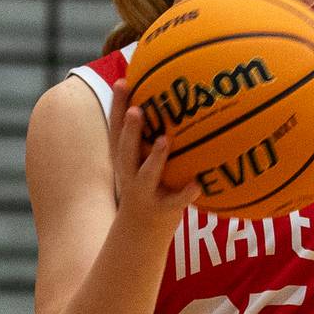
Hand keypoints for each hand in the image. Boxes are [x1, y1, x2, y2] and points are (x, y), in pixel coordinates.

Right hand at [109, 78, 196, 231]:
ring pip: (147, 174)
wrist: (141, 232)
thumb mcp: (140, 162)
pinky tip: (197, 184)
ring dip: (155, 158)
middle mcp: (130, 173)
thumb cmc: (147, 187)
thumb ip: (148, 137)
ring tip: (165, 141)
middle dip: (130, 130)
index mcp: (124, 158)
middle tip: (137, 110)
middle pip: (126, 149)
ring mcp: (145, 192)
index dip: (118, 106)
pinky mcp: (163, 209)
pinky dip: (185, 193)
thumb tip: (168, 101)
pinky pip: (176, 200)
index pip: (116, 128)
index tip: (122, 81)